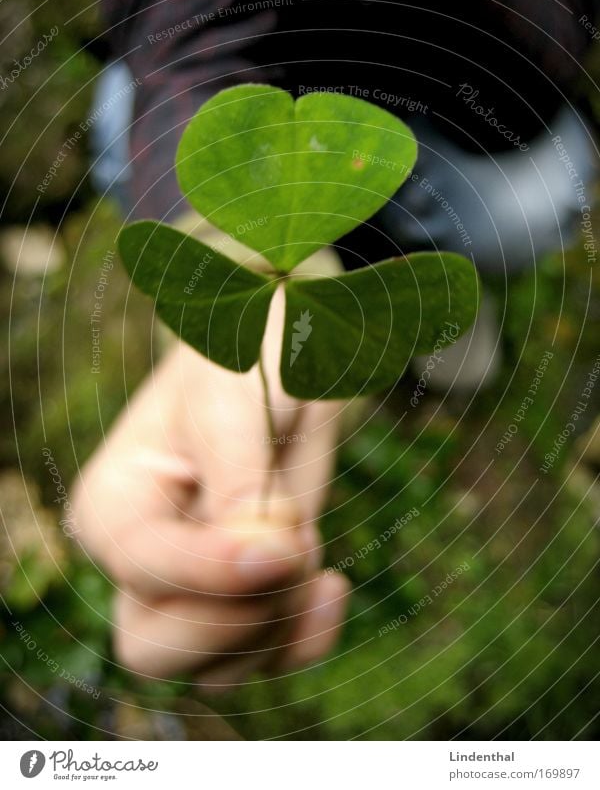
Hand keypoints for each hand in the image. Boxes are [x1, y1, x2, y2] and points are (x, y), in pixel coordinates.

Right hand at [72, 291, 349, 684]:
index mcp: (115, 506)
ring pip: (222, 668)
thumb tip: (258, 551)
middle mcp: (146, 563)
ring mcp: (193, 592)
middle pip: (156, 652)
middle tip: (290, 547)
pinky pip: (269, 661)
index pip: (141, 570)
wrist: (283, 371)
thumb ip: (238, 476)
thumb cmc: (245, 367)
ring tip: (304, 533)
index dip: (213, 568)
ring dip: (281, 613)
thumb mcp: (234, 401)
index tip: (284, 533)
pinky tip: (332, 586)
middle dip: (238, 615)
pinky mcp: (244, 606)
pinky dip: (307, 637)